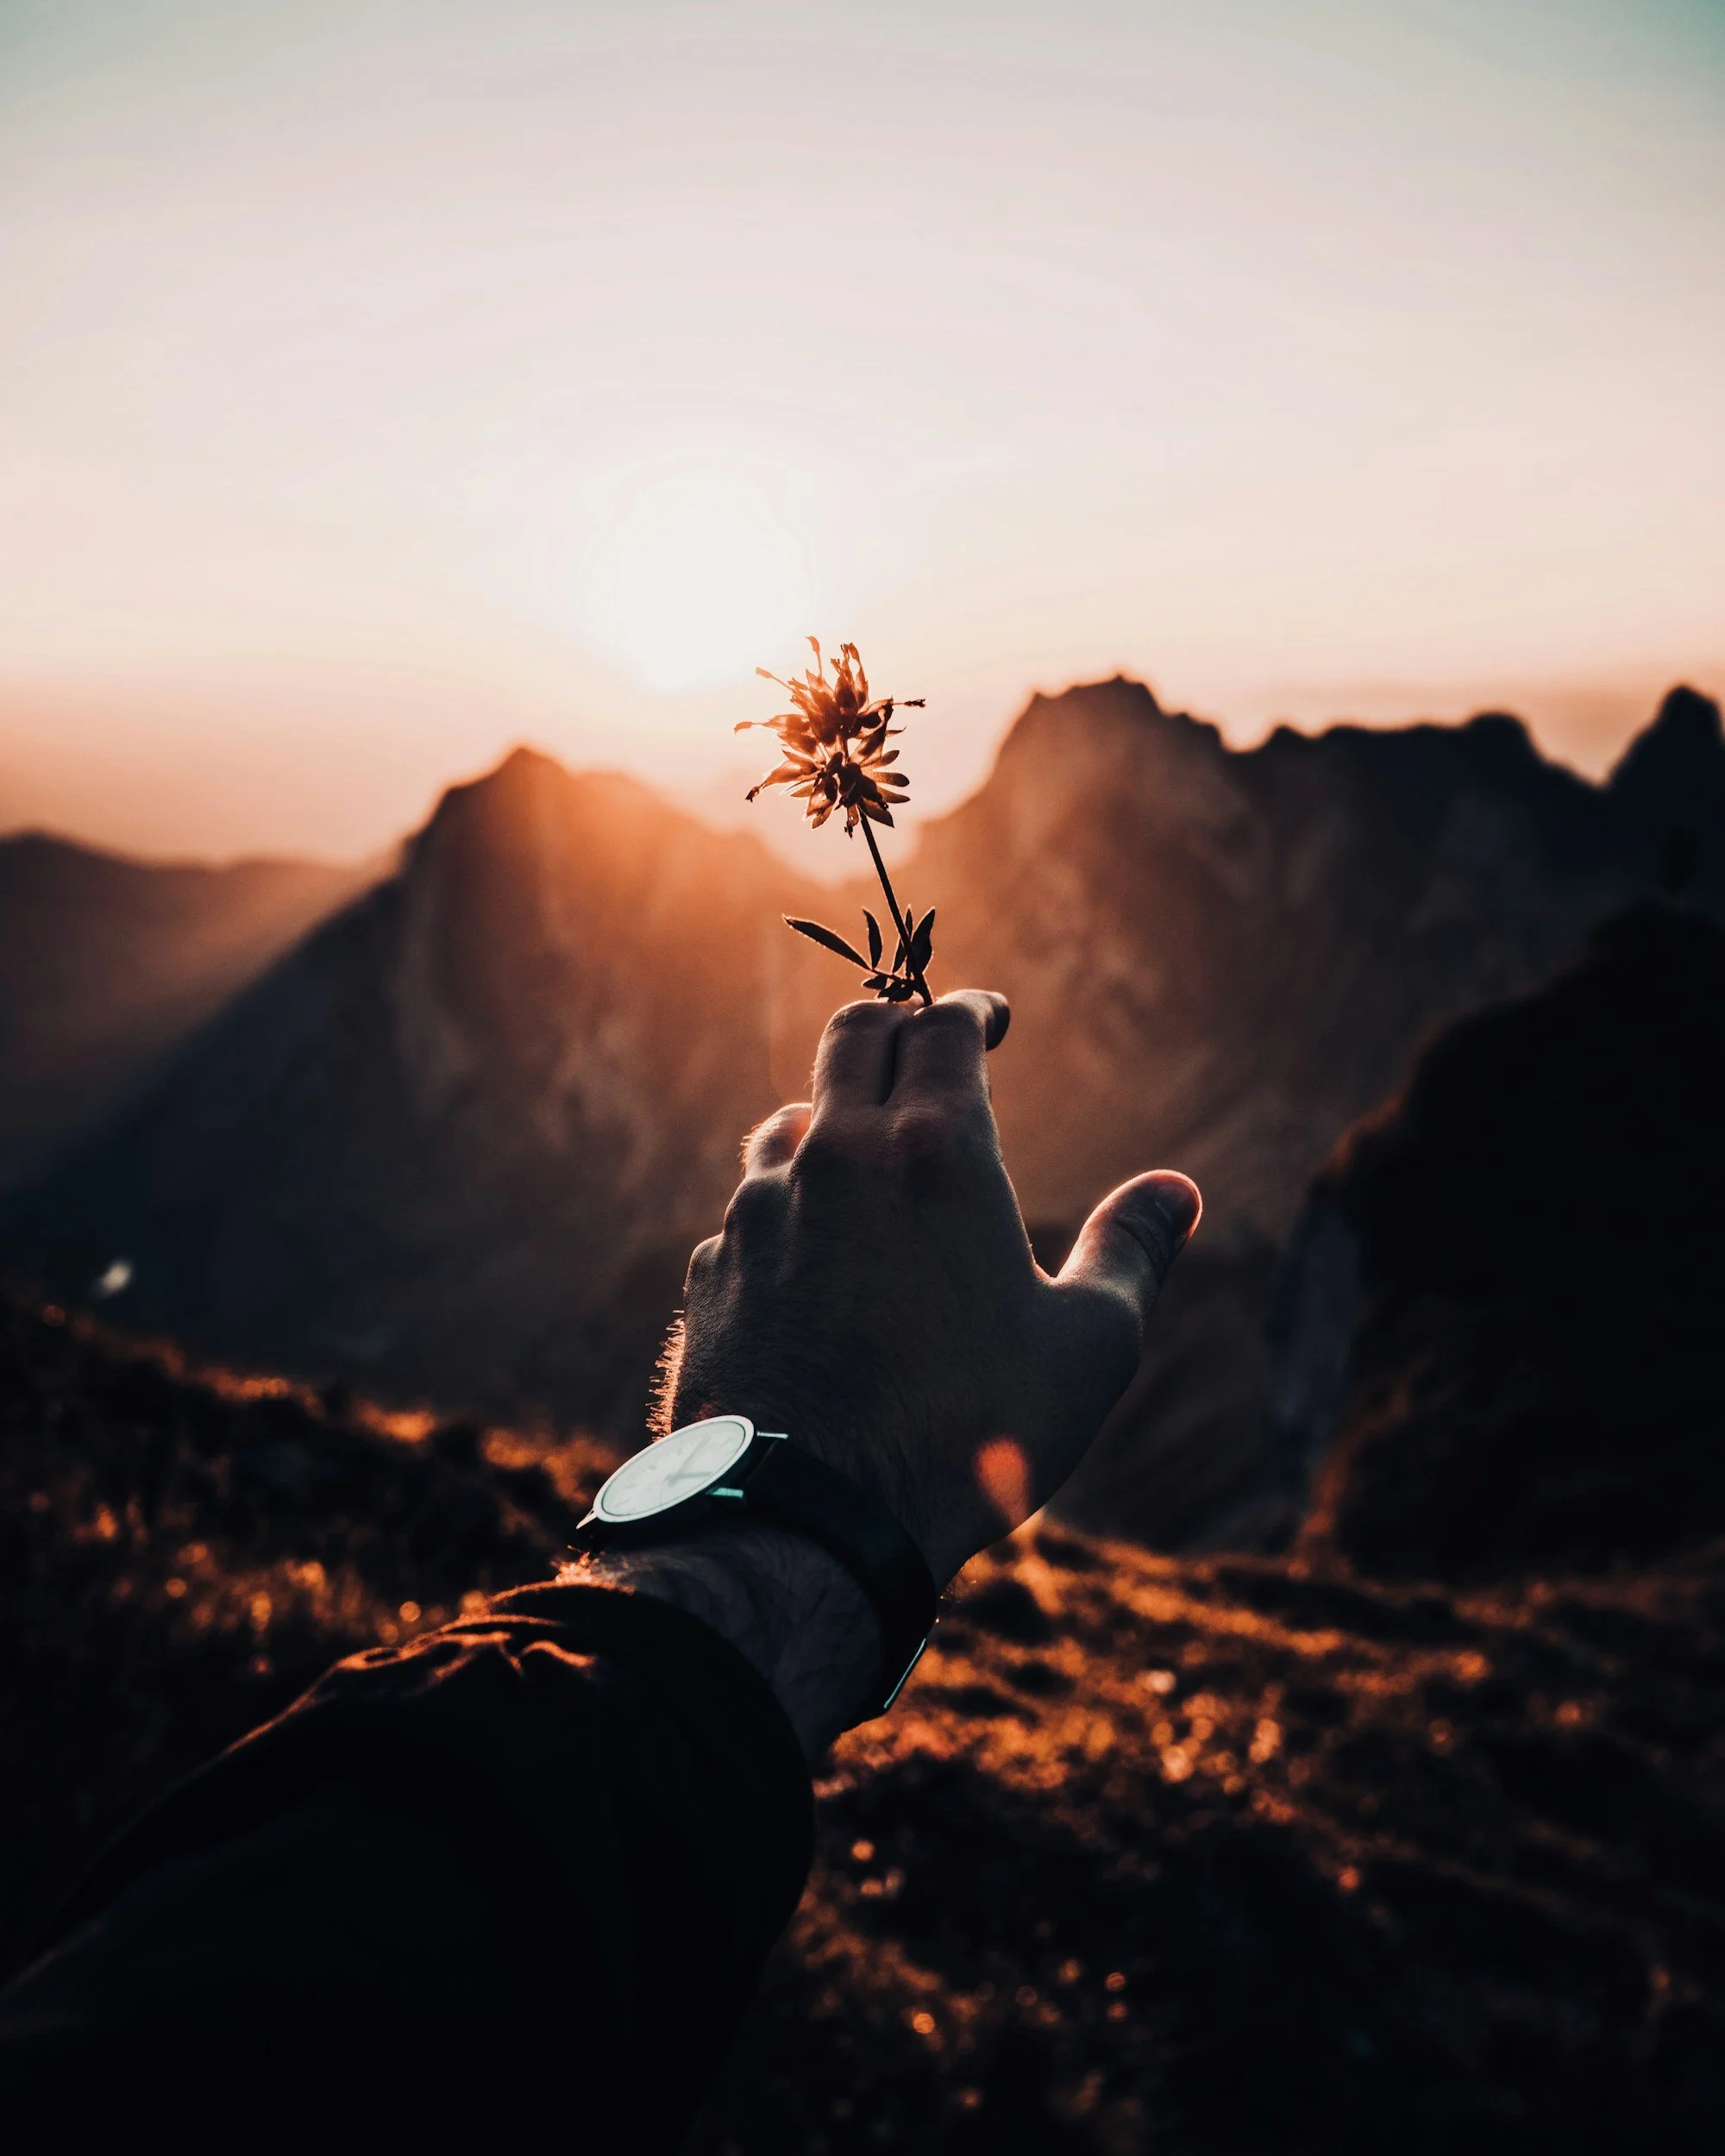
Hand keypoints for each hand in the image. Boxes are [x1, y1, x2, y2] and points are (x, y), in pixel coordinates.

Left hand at [665, 990, 1199, 1584]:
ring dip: (832, 1118)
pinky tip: (813, 1255)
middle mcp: (834, 1158)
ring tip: (865, 1151)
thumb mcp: (1088, 1347)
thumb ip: (1131, 1252)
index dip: (970, 1009)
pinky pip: (750, 1209)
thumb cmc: (968, 1434)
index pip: (942, 1025)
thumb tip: (1177, 1192)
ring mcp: (758, 1211)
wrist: (807, 1524)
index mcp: (934, 1152)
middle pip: (853, 1036)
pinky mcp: (710, 1271)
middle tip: (923, 1040)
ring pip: (790, 1121)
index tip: (989, 1018)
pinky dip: (788, 1207)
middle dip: (893, 1023)